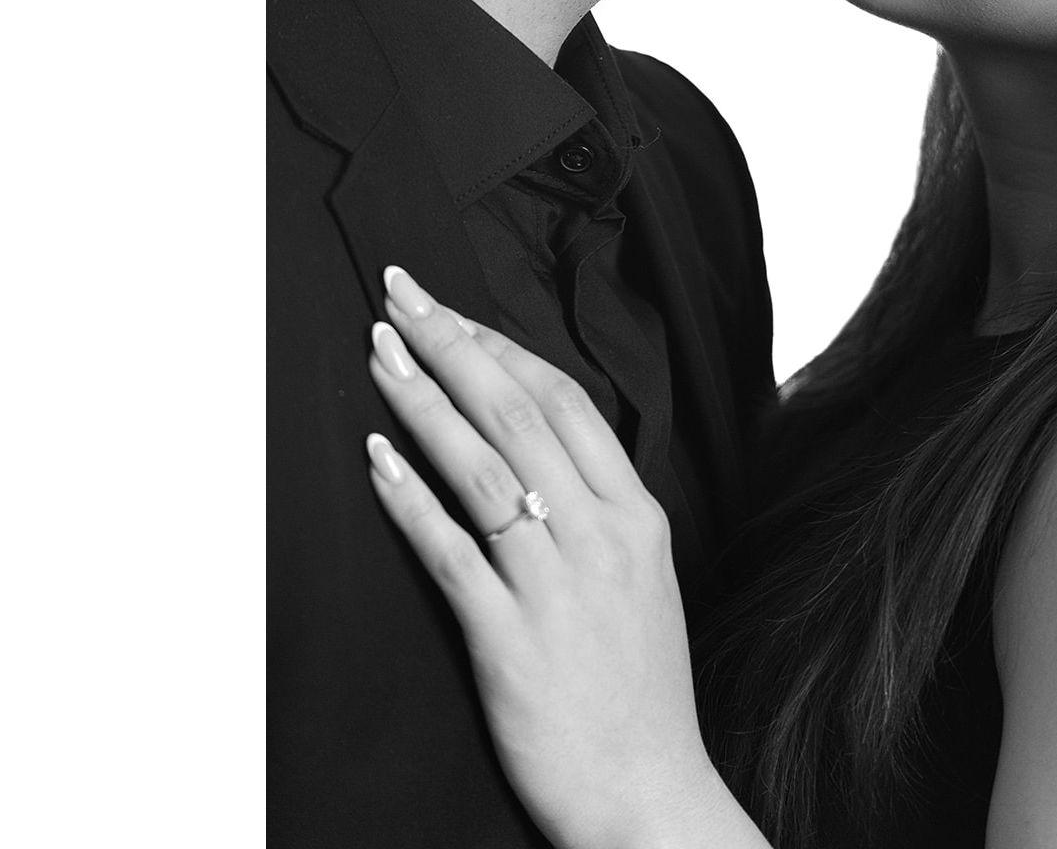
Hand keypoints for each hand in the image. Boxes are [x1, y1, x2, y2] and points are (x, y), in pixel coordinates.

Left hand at [363, 266, 723, 848]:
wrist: (649, 794)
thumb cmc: (640, 689)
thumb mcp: (644, 577)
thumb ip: (599, 510)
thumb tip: (538, 447)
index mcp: (636, 514)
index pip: (566, 399)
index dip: (502, 344)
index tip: (453, 308)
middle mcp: (600, 534)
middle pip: (518, 412)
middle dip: (452, 343)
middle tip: (401, 294)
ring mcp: (556, 584)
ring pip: (481, 466)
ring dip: (423, 401)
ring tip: (377, 352)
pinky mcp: (510, 639)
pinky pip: (451, 551)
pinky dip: (409, 498)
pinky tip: (376, 457)